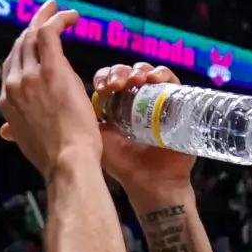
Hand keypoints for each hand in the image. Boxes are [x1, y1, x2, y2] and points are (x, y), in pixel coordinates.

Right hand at [0, 0, 101, 175]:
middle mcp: (14, 83)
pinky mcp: (51, 70)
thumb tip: (6, 131)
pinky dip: (57, 19)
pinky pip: (49, 33)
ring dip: (44, 18)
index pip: (12, 65)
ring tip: (54, 9)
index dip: (23, 48)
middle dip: (31, 26)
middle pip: (20, 45)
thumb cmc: (55, 157)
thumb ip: (17, 130)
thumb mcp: (27, 141)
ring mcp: (29, 75)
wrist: (67, 162)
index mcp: (8, 100)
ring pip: (32, 36)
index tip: (35, 39)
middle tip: (45, 13)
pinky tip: (69, 15)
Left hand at [91, 61, 196, 196]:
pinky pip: (171, 81)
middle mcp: (139, 100)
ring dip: (140, 70)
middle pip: (128, 72)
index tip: (103, 87)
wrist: (151, 181)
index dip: (105, 77)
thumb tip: (73, 97)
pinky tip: (155, 78)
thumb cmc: (124, 164)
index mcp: (118, 105)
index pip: (110, 80)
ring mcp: (159, 101)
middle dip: (120, 72)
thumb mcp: (99, 137)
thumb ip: (87, 119)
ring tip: (137, 79)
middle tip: (118, 84)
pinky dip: (163, 74)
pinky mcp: (178, 104)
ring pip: (149, 72)